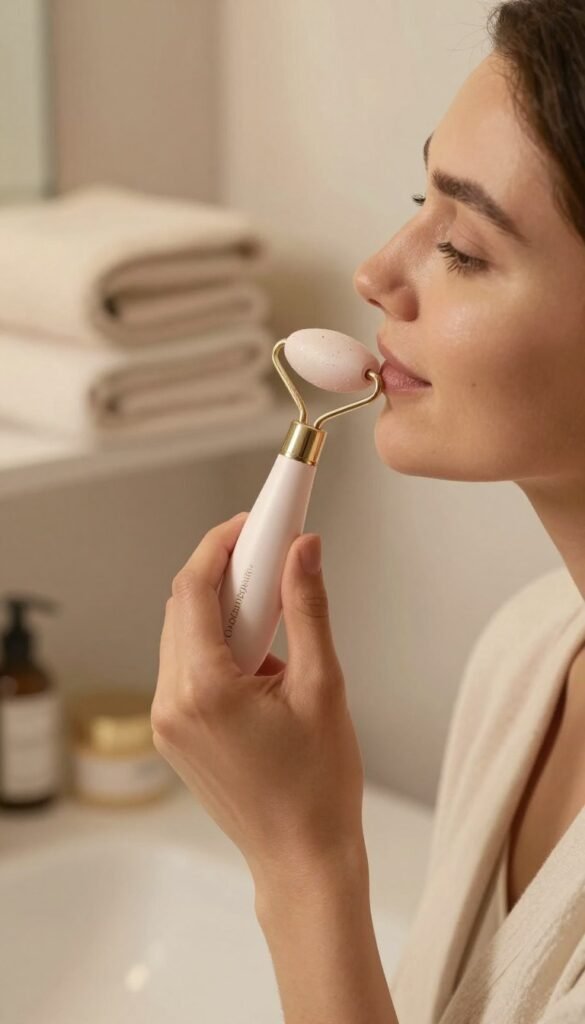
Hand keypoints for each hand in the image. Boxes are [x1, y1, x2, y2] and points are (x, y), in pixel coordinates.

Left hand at [151, 512, 366, 887]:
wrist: (302, 859)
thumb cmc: (318, 787)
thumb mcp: (323, 685)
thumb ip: (308, 608)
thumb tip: (303, 549)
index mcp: (204, 688)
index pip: (195, 588)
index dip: (221, 544)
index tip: (251, 522)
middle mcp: (172, 703)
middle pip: (183, 607)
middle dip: (224, 572)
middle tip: (269, 555)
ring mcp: (167, 722)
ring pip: (182, 635)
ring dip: (222, 609)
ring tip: (273, 610)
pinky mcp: (175, 734)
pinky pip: (186, 667)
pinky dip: (216, 644)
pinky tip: (260, 653)